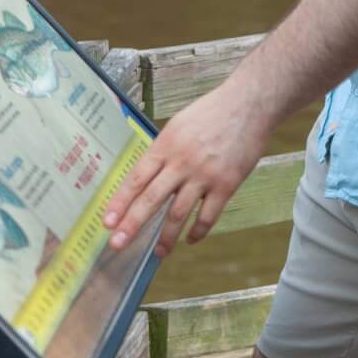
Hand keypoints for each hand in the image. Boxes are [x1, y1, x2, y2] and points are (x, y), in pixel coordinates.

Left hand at [102, 80, 271, 255]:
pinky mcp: (227, 184)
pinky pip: (208, 215)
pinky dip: (198, 231)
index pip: (136, 179)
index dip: (120, 203)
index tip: (107, 222)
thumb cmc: (212, 112)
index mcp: (166, 145)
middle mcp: (181, 162)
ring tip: (158, 253)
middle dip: (132, 225)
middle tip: (117, 244)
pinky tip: (191, 239)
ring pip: (178, 213)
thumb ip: (163, 151)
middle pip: (151, 199)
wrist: (250, 104)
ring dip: (166, 237)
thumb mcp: (178, 125)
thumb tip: (146, 177)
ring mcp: (204, 175)